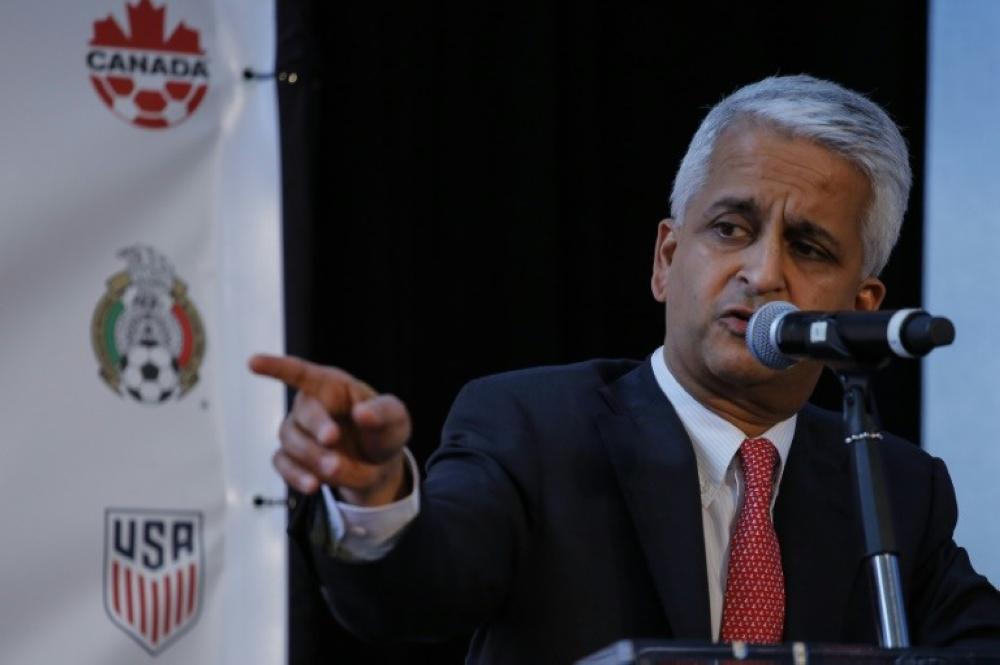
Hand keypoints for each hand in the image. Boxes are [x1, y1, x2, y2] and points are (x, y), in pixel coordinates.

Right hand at [248, 354, 410, 506]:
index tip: (253, 363)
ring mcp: (297, 433)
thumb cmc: (383, 430)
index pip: (301, 372)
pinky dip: (297, 476)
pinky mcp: (292, 458)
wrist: (377, 464)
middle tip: (333, 439)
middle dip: (316, 427)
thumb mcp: (396, 418)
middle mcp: (309, 406)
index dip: (276, 367)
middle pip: (301, 413)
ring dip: (313, 457)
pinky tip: (313, 485)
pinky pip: (284, 465)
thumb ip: (383, 413)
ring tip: (337, 468)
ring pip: (291, 442)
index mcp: (332, 386)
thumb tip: (362, 413)